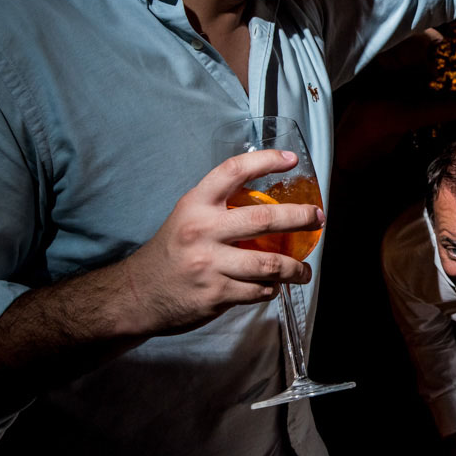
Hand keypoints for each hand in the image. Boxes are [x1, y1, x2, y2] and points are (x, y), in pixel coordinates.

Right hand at [119, 150, 323, 334]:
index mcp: (195, 205)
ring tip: (303, 271)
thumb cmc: (170, 253)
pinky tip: (272, 287)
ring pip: (269, 264)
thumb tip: (266, 199)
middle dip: (300, 218)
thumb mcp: (187, 218)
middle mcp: (202, 231)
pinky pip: (257, 291)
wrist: (138, 295)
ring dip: (294, 268)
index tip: (290, 160)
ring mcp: (209, 264)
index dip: (265, 161)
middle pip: (264, 220)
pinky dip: (271, 289)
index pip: (233, 171)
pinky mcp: (216, 294)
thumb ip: (220, 207)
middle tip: (317, 218)